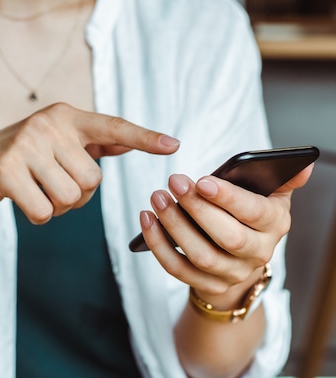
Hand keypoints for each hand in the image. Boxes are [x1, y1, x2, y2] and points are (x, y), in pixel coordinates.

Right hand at [0, 102, 179, 223]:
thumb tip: (126, 144)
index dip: (143, 137)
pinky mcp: (6, 170)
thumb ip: (88, 144)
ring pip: (70, 198)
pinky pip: (45, 212)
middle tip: (51, 186)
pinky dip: (38, 216)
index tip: (174, 145)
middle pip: (92, 180)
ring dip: (58, 208)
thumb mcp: (51, 144)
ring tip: (37, 192)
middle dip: (77, 196)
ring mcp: (25, 145)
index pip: (111, 126)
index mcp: (63, 116)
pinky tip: (22, 201)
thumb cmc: (16, 160)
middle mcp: (47, 124)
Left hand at [140, 164, 313, 304]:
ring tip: (157, 198)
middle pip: (227, 237)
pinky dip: (159, 245)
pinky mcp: (208, 285)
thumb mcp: (269, 194)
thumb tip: (303, 165)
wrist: (241, 257)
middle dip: (197, 209)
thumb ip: (282, 179)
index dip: (227, 198)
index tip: (200, 180)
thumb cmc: (249, 214)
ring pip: (201, 255)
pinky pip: (178, 269)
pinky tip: (146, 220)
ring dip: (174, 225)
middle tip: (173, 182)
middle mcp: (258, 253)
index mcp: (275, 224)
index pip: (254, 213)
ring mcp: (232, 273)